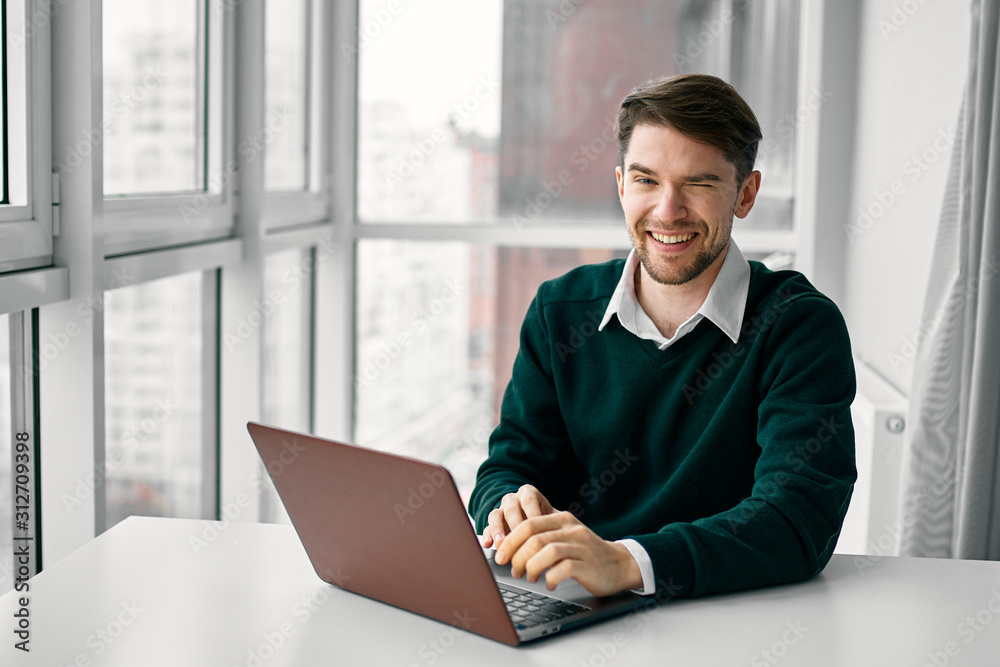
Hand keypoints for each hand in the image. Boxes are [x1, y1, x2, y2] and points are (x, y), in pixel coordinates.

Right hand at [481, 484, 555, 548]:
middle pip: (511, 508)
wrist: (535, 526)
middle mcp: (513, 499)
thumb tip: (560, 539)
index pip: (529, 499)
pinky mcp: (493, 524)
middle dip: (514, 524)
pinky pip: (487, 526)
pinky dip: (487, 535)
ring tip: (500, 543)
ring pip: (496, 515)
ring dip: (497, 530)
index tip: (539, 528)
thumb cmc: (547, 522)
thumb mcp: (552, 519)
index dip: (533, 513)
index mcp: (528, 494)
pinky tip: (488, 544)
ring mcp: (501, 510)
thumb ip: (554, 524)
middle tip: (519, 538)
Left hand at [493, 511, 642, 597]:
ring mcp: (581, 546)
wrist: (619, 564)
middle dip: (517, 556)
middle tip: (513, 570)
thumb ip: (542, 534)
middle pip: (534, 538)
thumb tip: (507, 544)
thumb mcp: (565, 536)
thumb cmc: (585, 553)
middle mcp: (571, 529)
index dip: (510, 540)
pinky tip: (549, 584)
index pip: (528, 524)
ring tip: (529, 577)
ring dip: (531, 567)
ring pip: (546, 552)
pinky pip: (562, 569)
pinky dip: (550, 578)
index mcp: (562, 519)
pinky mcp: (588, 564)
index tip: (500, 555)